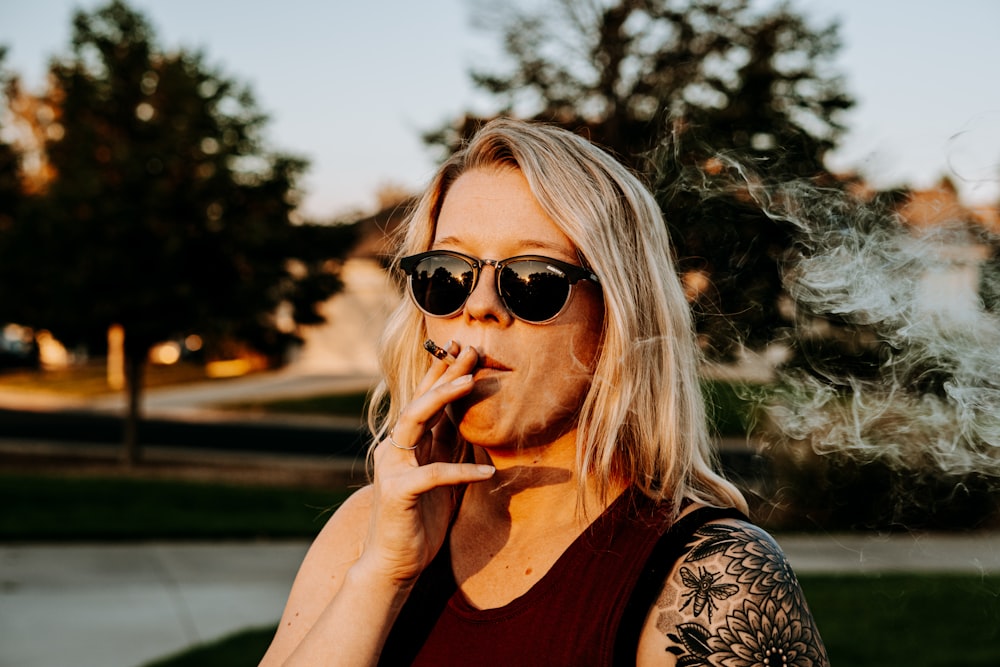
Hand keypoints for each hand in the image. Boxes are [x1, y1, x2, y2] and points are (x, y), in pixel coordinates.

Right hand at [357, 344, 494, 585]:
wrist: (394, 563)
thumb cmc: (420, 519)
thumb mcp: (442, 477)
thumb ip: (451, 449)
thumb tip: (473, 421)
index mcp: (406, 443)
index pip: (425, 401)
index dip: (442, 374)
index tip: (462, 349)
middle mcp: (394, 449)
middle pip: (420, 401)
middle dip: (444, 374)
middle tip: (468, 350)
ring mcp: (392, 468)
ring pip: (414, 422)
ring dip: (441, 400)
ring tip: (468, 383)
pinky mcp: (398, 493)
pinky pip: (434, 475)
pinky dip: (462, 472)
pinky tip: (488, 472)